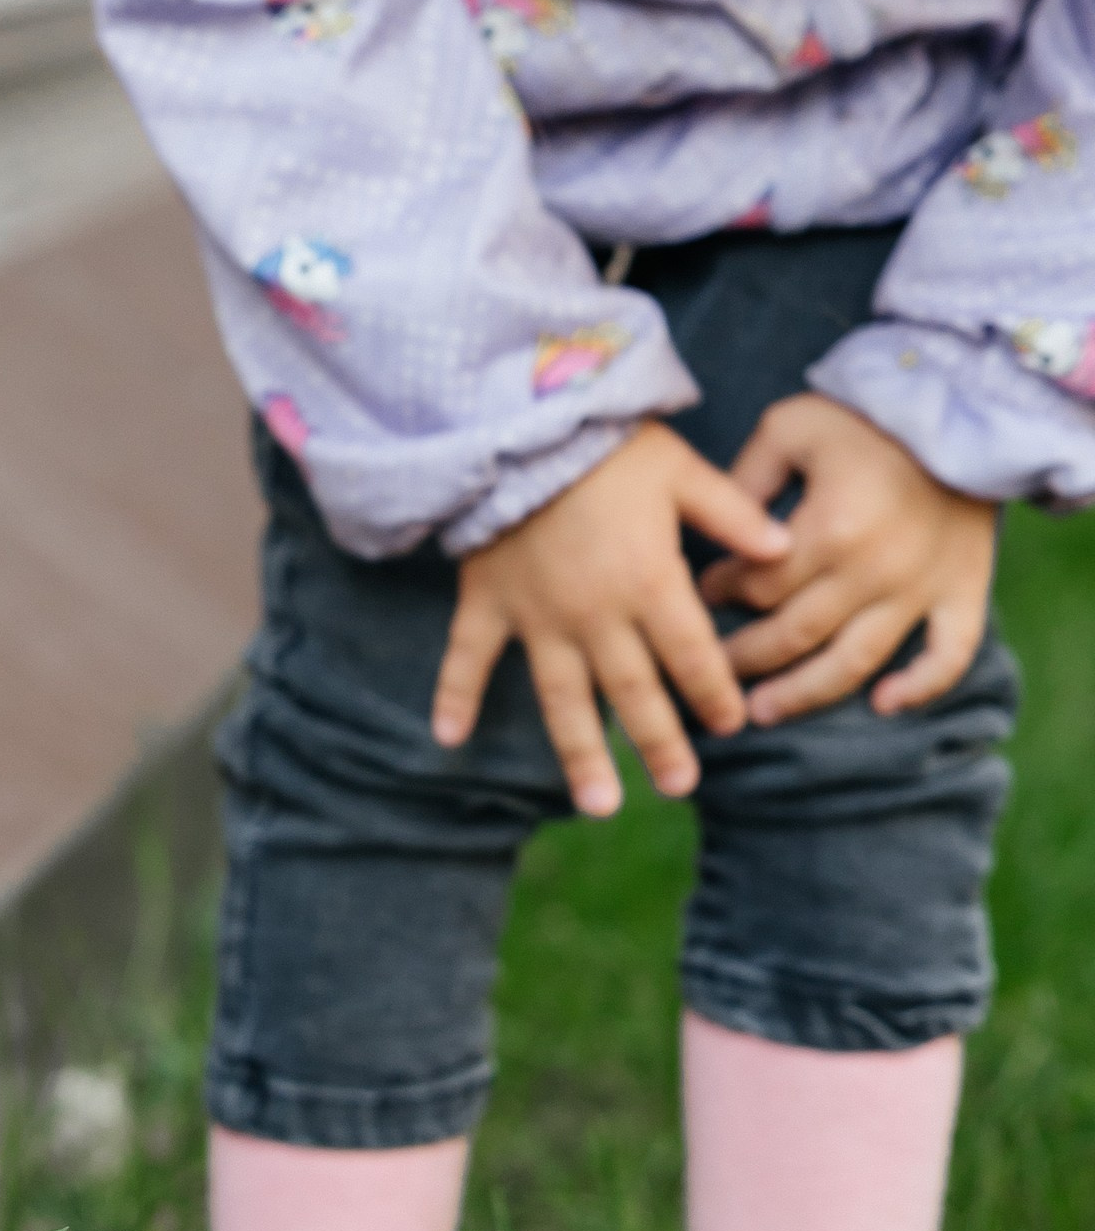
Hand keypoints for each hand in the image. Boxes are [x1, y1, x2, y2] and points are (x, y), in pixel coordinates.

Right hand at [433, 422, 791, 817]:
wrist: (521, 425)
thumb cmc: (608, 446)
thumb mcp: (682, 470)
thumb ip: (732, 515)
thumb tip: (782, 551)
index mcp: (649, 581)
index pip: (693, 654)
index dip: (715, 693)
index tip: (731, 724)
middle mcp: (595, 615)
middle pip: (634, 693)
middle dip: (660, 743)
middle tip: (679, 787)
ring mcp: (537, 618)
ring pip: (563, 699)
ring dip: (581, 754)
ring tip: (599, 804)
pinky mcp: (489, 605)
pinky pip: (469, 659)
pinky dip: (454, 696)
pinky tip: (448, 738)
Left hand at [697, 394, 996, 724]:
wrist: (966, 407)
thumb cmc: (867, 416)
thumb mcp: (791, 427)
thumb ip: (744, 482)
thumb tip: (715, 536)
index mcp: (832, 529)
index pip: (757, 588)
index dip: (720, 595)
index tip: (701, 595)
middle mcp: (877, 570)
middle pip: (792, 637)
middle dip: (741, 660)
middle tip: (710, 670)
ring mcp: (922, 587)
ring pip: (852, 663)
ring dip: (803, 695)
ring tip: (762, 711)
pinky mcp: (964, 590)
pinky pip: (949, 655)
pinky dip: (920, 687)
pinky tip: (883, 704)